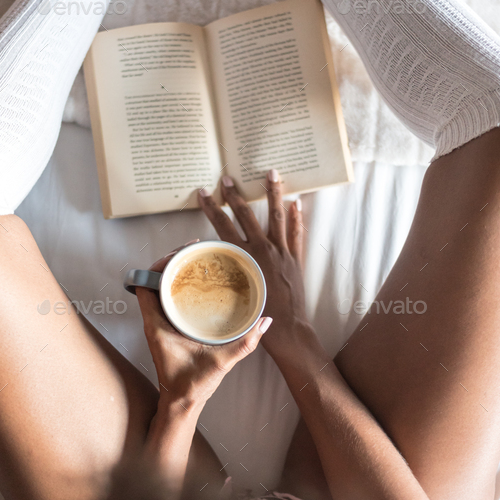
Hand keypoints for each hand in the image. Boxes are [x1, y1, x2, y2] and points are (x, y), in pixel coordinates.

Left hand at [135, 243, 271, 408]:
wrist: (181, 404)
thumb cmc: (191, 386)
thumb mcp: (220, 363)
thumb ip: (245, 343)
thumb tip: (265, 321)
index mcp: (156, 326)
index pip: (146, 285)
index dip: (159, 264)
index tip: (180, 253)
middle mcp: (153, 322)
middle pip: (154, 281)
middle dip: (171, 262)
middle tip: (194, 251)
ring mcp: (159, 325)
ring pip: (160, 289)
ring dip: (174, 274)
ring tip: (196, 261)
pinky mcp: (167, 329)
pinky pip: (168, 300)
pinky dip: (178, 288)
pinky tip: (197, 284)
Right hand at [198, 170, 310, 358]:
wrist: (287, 328)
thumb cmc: (257, 316)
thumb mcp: (235, 291)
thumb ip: (227, 271)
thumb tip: (215, 257)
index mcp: (245, 257)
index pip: (223, 226)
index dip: (211, 208)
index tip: (203, 192)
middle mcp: (263, 249)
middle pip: (246, 215)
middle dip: (235, 195)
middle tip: (228, 178)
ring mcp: (281, 252)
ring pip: (276, 215)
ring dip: (273, 192)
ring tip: (272, 172)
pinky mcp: (295, 259)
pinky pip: (296, 233)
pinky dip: (297, 217)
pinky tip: (296, 202)